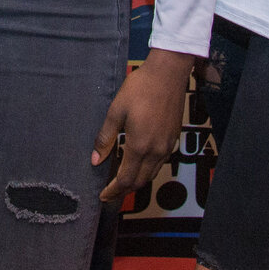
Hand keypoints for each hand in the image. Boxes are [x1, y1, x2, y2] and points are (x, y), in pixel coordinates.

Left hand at [93, 48, 193, 200]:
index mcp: (139, 146)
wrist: (168, 73)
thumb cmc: (140, 88)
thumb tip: (95, 160)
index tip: (103, 196)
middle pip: (140, 182)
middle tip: (110, 194)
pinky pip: (160, 163)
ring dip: (136, 182)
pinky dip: (147, 170)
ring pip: (151, 174)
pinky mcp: (173, 138)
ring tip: (121, 181)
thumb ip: (105, 138)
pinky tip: (138, 163)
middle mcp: (156, 151)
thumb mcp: (116, 111)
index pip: (125, 179)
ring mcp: (167, 146)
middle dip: (124, 191)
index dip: (113, 191)